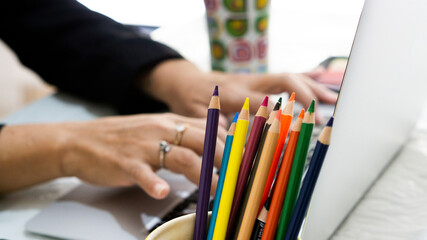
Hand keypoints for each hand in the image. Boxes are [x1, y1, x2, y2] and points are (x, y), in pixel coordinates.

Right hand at [0, 113, 225, 198]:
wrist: (81, 141)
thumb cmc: (124, 139)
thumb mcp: (157, 129)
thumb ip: (184, 134)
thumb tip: (216, 143)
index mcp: (172, 121)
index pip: (212, 129)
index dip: (233, 146)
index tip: (246, 161)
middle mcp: (162, 129)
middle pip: (204, 141)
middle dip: (226, 162)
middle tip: (239, 181)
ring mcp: (144, 146)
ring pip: (182, 157)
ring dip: (204, 176)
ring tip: (216, 193)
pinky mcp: (125, 162)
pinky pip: (143, 172)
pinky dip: (153, 183)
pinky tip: (161, 193)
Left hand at [143, 59, 336, 120]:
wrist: (185, 81)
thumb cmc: (189, 100)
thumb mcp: (197, 118)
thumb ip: (217, 130)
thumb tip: (239, 147)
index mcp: (234, 93)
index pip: (264, 102)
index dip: (282, 114)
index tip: (299, 126)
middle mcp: (247, 82)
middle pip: (282, 80)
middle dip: (305, 94)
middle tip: (321, 112)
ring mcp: (254, 79)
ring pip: (287, 77)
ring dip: (311, 86)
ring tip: (331, 99)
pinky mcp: (256, 80)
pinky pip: (282, 77)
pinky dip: (302, 78)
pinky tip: (319, 80)